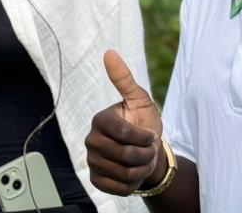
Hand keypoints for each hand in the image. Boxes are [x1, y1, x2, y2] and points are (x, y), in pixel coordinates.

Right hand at [85, 50, 165, 195]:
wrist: (147, 153)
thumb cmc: (144, 122)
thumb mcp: (139, 100)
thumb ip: (124, 79)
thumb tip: (109, 52)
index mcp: (100, 120)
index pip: (121, 133)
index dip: (142, 137)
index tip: (150, 134)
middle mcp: (91, 140)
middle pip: (124, 155)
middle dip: (144, 154)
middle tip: (147, 149)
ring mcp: (92, 161)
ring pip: (124, 173)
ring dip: (141, 169)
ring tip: (141, 161)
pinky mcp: (96, 179)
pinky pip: (118, 188)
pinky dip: (132, 184)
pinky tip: (133, 174)